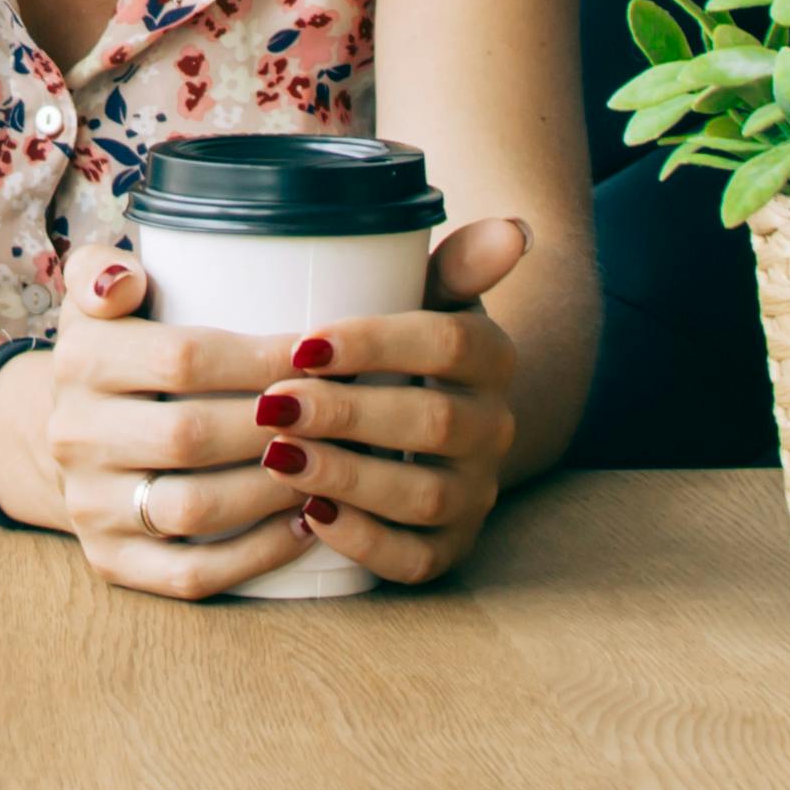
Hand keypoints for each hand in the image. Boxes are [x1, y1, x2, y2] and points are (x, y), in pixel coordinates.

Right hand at [29, 256, 315, 600]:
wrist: (75, 434)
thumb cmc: (122, 351)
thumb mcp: (100, 295)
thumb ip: (104, 269)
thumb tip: (124, 278)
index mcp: (78, 360)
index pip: (181, 359)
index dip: (260, 358)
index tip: (319, 355)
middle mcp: (74, 437)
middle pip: (189, 435)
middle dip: (275, 425)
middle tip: (337, 413)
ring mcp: (90, 506)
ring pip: (192, 510)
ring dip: (272, 490)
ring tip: (330, 466)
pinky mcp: (110, 561)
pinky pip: (189, 573)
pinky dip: (255, 556)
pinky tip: (305, 526)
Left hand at [247, 215, 531, 585]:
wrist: (434, 417)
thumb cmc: (407, 345)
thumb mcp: (430, 296)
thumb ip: (457, 263)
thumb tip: (515, 230)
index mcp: (492, 358)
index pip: (448, 343)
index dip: (377, 343)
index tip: (305, 342)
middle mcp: (494, 428)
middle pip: (431, 422)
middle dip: (348, 414)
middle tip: (274, 404)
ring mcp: (475, 493)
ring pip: (423, 496)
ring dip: (348, 477)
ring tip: (279, 457)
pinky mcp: (449, 546)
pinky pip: (417, 559)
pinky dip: (365, 542)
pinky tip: (310, 516)